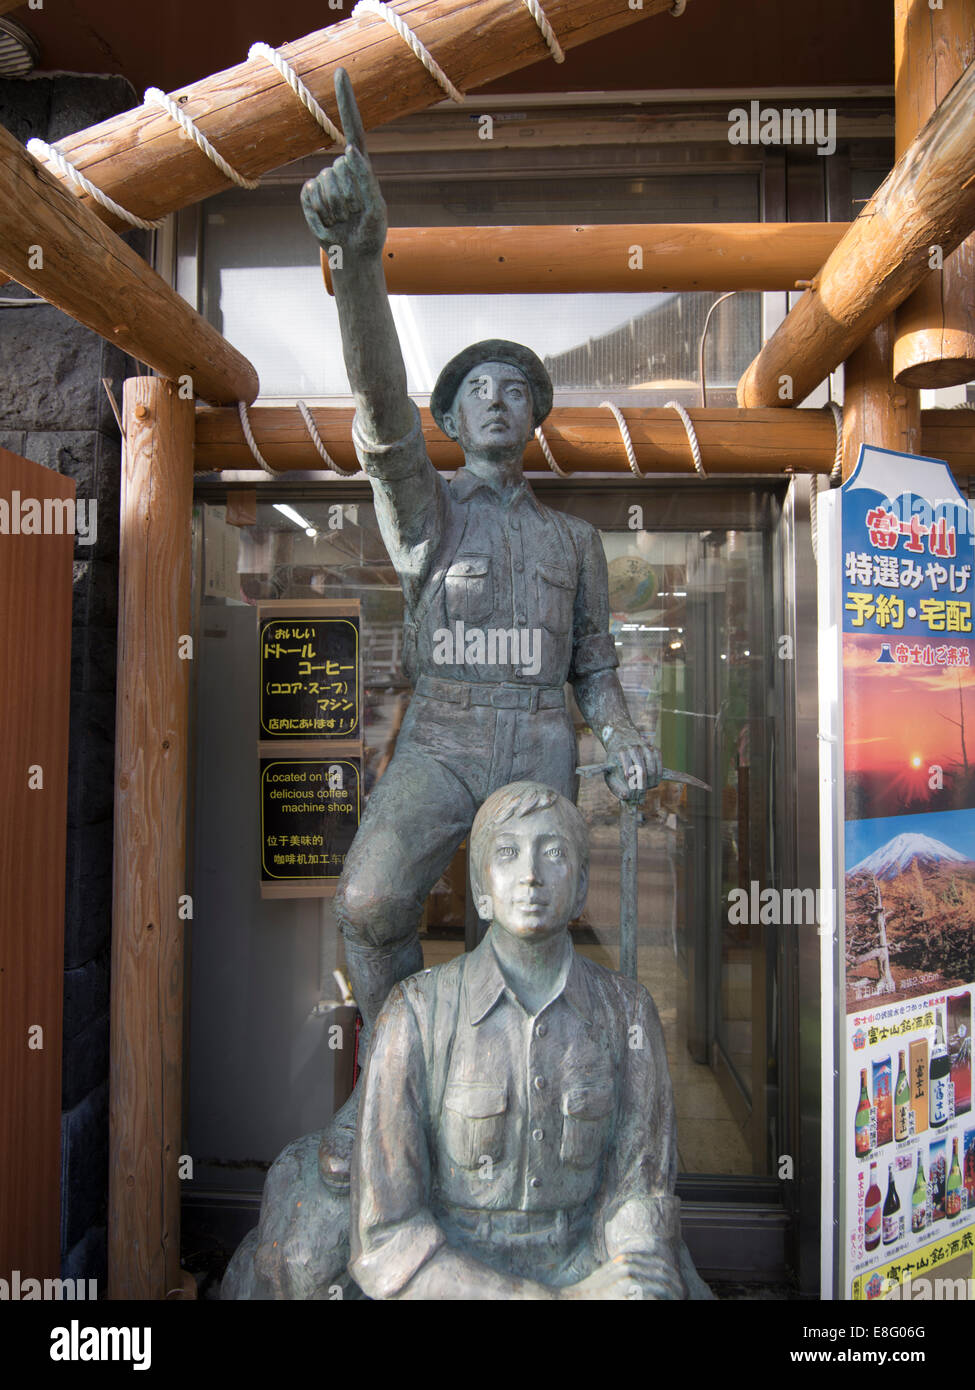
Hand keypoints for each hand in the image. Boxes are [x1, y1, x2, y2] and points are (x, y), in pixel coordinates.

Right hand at [300, 68, 386, 258]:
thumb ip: (365, 179)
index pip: (353, 127)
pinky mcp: (308, 194)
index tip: (340, 72)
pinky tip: (329, 223)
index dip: (346, 101)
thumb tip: (348, 149)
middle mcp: (341, 167)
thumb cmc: (370, 231)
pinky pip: (310, 195)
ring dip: (336, 208)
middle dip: (349, 196)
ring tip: (344, 220)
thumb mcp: (375, 206)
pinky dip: (319, 213)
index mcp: (361, 165)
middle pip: (340, 168)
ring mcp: (323, 179)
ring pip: (325, 184)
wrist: (353, 254)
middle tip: (355, 215)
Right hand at [560, 1252, 683, 1300]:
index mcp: (627, 1258)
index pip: (661, 1263)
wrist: (576, 1299)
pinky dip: (660, 1300)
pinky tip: (664, 1302)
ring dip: (673, 1295)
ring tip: (679, 1299)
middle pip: (664, 1273)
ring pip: (662, 1286)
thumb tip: (652, 1273)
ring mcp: (628, 1278)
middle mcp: (629, 1265)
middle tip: (685, 1295)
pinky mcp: (627, 1291)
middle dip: (678, 1286)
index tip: (682, 1287)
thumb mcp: (611, 1273)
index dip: (675, 1276)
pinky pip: (652, 1296)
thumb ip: (628, 1268)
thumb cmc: (594, 1291)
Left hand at [602, 732, 661, 802]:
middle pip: (642, 772)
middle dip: (642, 788)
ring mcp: (646, 747)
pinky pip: (660, 765)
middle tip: (641, 798)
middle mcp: (634, 748)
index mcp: (621, 752)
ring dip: (651, 784)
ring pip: (652, 770)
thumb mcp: (609, 772)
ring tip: (646, 790)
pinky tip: (653, 783)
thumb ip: (615, 786)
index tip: (632, 797)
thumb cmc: (615, 761)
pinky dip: (658, 776)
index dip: (631, 787)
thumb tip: (626, 797)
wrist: (621, 739)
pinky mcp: (654, 749)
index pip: (628, 773)